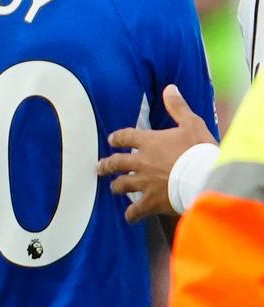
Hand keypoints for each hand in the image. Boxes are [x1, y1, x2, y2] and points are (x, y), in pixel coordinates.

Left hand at [97, 85, 214, 221]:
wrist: (206, 177)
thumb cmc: (200, 150)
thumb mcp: (191, 123)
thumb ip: (178, 107)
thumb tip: (170, 88)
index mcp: (149, 142)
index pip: (125, 137)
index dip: (117, 138)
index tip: (111, 140)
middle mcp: (141, 162)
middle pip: (116, 163)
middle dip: (106, 165)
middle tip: (100, 167)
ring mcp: (144, 183)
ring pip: (122, 185)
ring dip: (117, 187)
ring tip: (113, 188)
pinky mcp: (151, 201)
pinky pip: (136, 210)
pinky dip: (131, 215)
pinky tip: (129, 218)